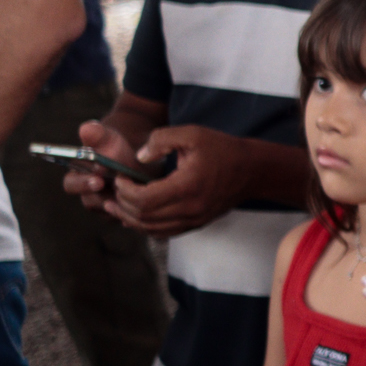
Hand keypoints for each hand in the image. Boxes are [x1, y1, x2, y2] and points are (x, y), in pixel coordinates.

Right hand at [62, 118, 136, 210]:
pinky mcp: (122, 213)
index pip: (72, 185)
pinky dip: (135, 210)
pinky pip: (126, 217)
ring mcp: (105, 206)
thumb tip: (86, 128)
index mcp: (78, 177)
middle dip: (104, 197)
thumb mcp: (109, 139)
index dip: (82, 183)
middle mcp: (89, 194)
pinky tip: (146, 201)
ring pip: (111, 211)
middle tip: (120, 191)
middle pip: (90, 202)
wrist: (136, 154)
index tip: (97, 179)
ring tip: (136, 193)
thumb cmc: (117, 146)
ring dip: (122, 203)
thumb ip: (97, 136)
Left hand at [102, 124, 251, 237]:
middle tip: (113, 190)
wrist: (252, 170)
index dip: (125, 191)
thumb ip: (161, 139)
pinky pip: (163, 232)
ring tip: (116, 205)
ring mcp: (193, 219)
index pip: (144, 199)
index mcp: (187, 186)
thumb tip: (139, 157)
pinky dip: (145, 225)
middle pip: (143, 217)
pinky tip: (136, 215)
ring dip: (130, 219)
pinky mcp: (195, 224)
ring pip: (151, 229)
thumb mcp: (192, 133)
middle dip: (122, 205)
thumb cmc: (222, 149)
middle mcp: (190, 208)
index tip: (120, 177)